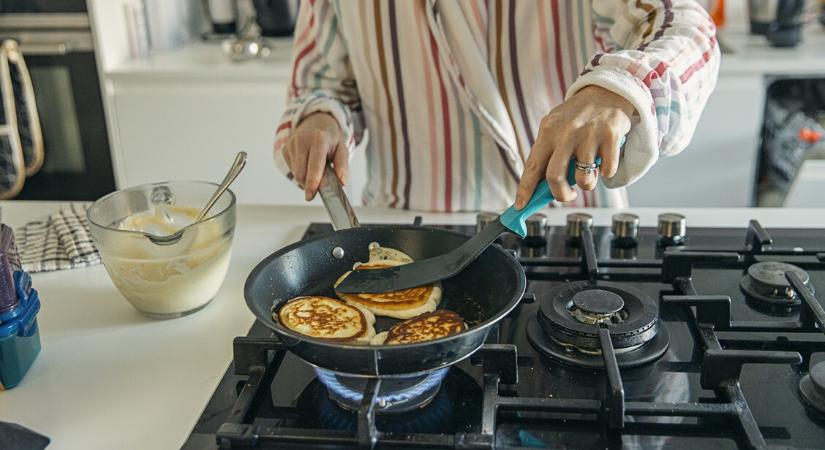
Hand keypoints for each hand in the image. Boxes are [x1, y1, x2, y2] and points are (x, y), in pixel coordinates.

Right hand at [282, 112, 347, 200]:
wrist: (315, 122)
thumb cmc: (330, 138)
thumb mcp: (342, 149)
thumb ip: (342, 166)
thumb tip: (342, 182)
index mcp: (318, 139)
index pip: (314, 164)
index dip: (312, 181)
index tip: (311, 195)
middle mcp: (302, 140)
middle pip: (302, 173)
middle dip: (310, 183)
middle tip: (321, 182)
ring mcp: (291, 144)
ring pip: (296, 174)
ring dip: (306, 178)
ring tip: (315, 167)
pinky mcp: (284, 149)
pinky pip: (292, 170)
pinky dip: (301, 172)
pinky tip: (307, 163)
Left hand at [515, 86, 633, 207]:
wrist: (607, 90)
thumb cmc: (578, 115)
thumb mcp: (556, 127)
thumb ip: (549, 153)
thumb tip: (540, 188)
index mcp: (548, 131)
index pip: (532, 166)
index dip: (525, 189)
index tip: (520, 205)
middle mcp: (566, 132)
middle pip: (555, 177)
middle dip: (560, 195)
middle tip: (566, 195)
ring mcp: (589, 135)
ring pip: (584, 179)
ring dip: (586, 184)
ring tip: (588, 173)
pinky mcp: (611, 137)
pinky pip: (607, 171)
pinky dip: (606, 173)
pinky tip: (604, 159)